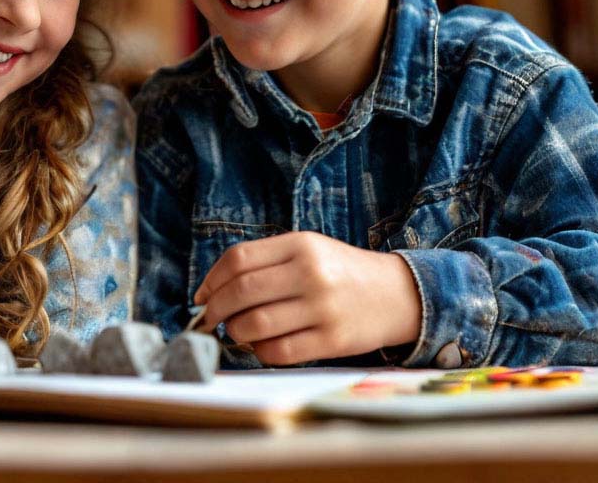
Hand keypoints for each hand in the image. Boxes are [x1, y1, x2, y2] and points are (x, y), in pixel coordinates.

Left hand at [192, 232, 420, 365]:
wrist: (396, 294)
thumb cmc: (340, 272)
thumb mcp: (308, 249)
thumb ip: (265, 263)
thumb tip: (211, 290)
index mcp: (301, 245)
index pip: (238, 259)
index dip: (211, 279)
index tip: (201, 295)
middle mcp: (311, 274)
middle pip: (241, 292)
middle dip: (215, 309)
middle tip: (210, 318)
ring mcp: (323, 308)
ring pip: (256, 325)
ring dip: (236, 332)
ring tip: (238, 331)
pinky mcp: (333, 341)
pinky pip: (279, 351)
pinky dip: (260, 351)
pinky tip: (262, 345)